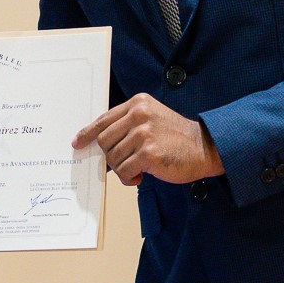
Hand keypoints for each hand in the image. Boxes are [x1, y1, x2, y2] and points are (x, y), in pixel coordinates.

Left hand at [74, 93, 222, 186]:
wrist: (205, 148)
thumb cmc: (176, 137)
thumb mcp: (152, 119)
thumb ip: (129, 124)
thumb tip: (100, 143)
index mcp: (138, 103)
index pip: (103, 119)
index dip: (88, 133)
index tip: (78, 142)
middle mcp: (139, 115)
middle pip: (104, 140)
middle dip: (110, 156)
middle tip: (123, 163)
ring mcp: (144, 134)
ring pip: (113, 157)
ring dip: (121, 169)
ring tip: (136, 170)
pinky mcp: (149, 154)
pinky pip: (124, 171)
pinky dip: (128, 178)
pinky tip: (139, 177)